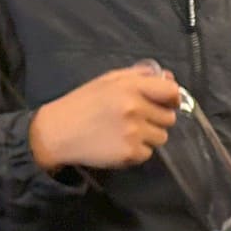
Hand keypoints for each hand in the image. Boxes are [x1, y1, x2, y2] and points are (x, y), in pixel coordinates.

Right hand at [29, 62, 180, 171]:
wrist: (58, 132)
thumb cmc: (83, 103)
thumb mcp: (108, 81)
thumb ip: (140, 76)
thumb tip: (169, 77)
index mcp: (130, 87)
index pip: (171, 92)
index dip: (172, 98)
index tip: (167, 102)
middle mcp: (134, 109)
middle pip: (169, 118)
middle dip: (157, 118)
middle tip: (137, 118)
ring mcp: (133, 133)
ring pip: (161, 137)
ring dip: (149, 135)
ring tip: (126, 131)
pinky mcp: (130, 153)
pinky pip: (149, 153)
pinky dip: (138, 150)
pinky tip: (120, 143)